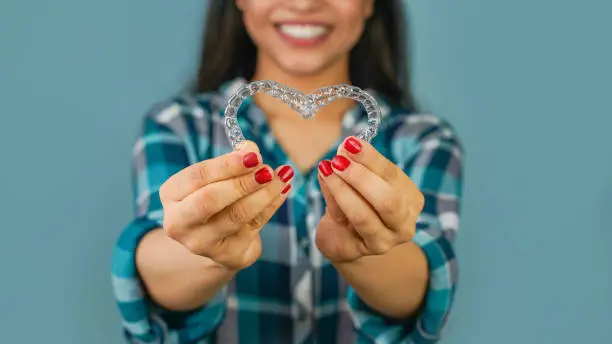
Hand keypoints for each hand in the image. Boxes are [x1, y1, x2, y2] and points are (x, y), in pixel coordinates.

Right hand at [159, 141, 293, 270]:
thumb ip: (231, 162)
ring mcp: (202, 243)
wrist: (215, 240)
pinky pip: (254, 226)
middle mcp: (179, 222)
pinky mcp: (228, 255)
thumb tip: (250, 149)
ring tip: (281, 178)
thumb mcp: (215, 177)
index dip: (227, 164)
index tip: (253, 154)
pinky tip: (282, 191)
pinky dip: (271, 206)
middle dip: (243, 182)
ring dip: (264, 194)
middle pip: (210, 200)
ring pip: (237, 215)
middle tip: (267, 170)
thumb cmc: (215, 198)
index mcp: (171, 195)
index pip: (197, 176)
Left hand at [315, 136, 424, 262]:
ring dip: (342, 189)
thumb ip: (359, 165)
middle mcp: (403, 224)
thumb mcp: (364, 180)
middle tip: (339, 160)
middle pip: (387, 201)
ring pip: (363, 216)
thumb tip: (346, 148)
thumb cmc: (360, 201)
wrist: (348, 238)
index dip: (370, 158)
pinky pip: (343, 223)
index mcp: (410, 200)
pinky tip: (324, 182)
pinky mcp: (358, 250)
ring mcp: (383, 241)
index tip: (350, 143)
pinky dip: (331, 200)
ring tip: (326, 169)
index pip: (392, 176)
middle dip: (361, 177)